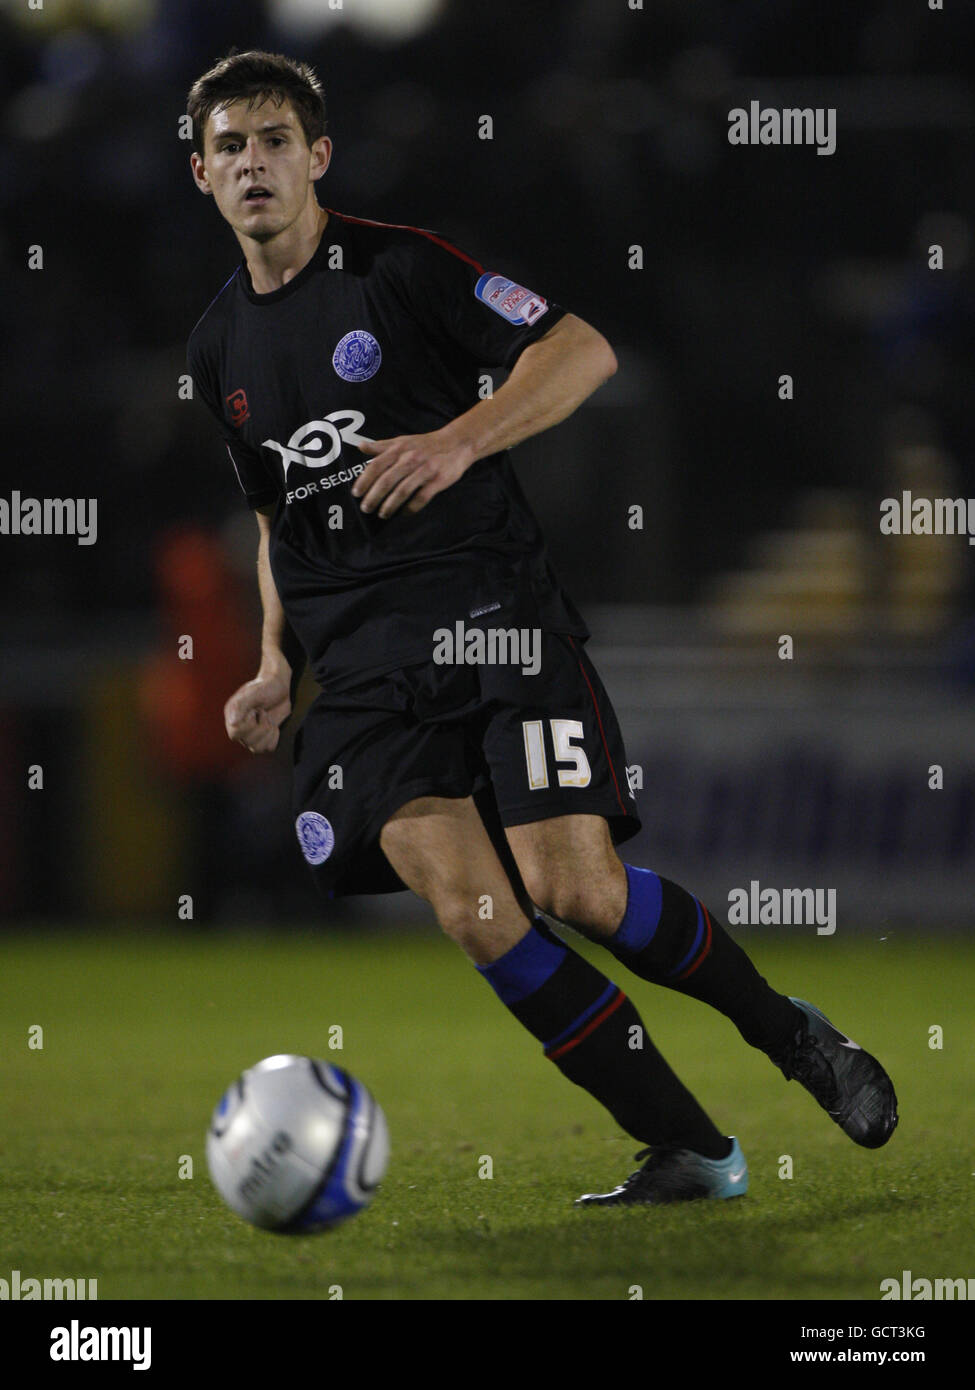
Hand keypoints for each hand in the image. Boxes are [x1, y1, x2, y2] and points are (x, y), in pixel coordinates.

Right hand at [224, 662, 291, 752]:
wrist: (279, 687)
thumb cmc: (264, 687)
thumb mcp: (253, 693)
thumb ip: (240, 706)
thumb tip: (232, 723)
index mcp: (232, 717)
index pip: (235, 734)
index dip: (248, 725)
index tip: (254, 711)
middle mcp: (240, 728)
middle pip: (248, 743)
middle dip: (261, 727)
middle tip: (263, 712)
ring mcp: (252, 735)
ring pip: (258, 748)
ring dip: (268, 733)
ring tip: (268, 718)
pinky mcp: (264, 738)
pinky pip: (269, 747)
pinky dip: (275, 737)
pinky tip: (274, 726)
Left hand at [352, 428, 474, 517]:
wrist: (457, 443)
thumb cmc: (425, 444)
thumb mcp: (402, 441)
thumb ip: (381, 446)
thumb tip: (360, 446)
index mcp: (399, 449)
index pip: (376, 465)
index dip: (364, 480)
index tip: (356, 493)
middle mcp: (410, 458)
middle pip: (387, 481)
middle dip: (374, 497)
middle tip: (366, 509)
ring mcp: (425, 470)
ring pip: (402, 491)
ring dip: (390, 505)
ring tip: (382, 514)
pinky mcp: (438, 480)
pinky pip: (421, 498)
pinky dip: (411, 508)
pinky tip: (404, 514)